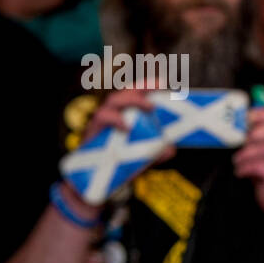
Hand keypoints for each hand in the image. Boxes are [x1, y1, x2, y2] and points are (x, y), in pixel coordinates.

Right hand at [77, 86, 176, 207]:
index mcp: (124, 114)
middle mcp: (112, 113)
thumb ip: (157, 152)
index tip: (161, 83)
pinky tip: (126, 125)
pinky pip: (102, 118)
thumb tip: (171, 149)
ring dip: (131, 100)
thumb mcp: (143, 156)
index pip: (134, 94)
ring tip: (149, 107)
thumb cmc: (119, 161)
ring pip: (112, 102)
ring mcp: (101, 121)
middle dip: (140, 89)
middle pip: (124, 93)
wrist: (94, 179)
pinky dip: (115, 119)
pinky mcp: (92, 131)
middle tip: (158, 94)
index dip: (145, 85)